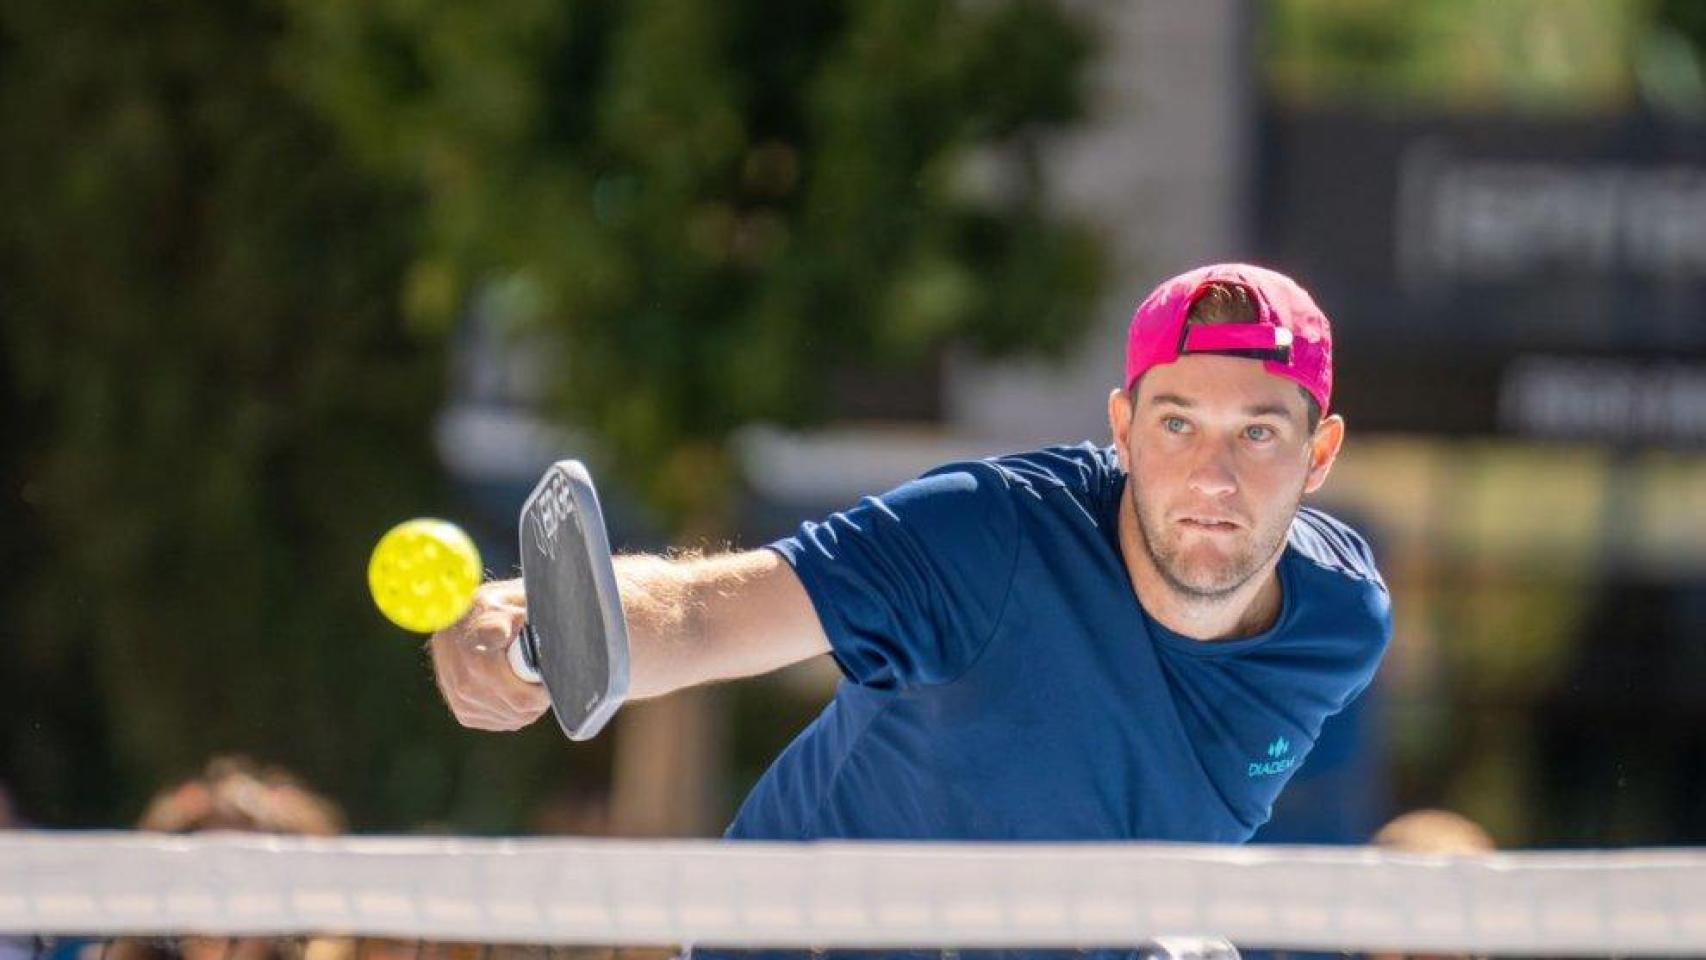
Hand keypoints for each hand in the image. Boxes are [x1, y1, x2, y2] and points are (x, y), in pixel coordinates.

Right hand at [430, 579, 550, 730]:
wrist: (453, 618)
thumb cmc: (489, 609)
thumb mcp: (508, 603)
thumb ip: (523, 619)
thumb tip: (543, 635)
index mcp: (478, 658)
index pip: (523, 697)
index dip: (544, 689)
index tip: (552, 675)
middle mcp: (466, 684)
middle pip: (521, 710)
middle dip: (541, 697)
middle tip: (547, 677)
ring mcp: (463, 701)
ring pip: (514, 718)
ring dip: (530, 705)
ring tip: (533, 680)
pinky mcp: (463, 712)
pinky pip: (502, 721)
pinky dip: (515, 710)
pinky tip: (517, 690)